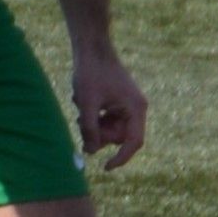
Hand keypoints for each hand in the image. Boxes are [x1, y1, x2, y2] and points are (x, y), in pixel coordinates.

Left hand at [73, 44, 146, 169]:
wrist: (91, 48)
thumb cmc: (91, 73)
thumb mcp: (87, 104)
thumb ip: (90, 129)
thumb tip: (91, 152)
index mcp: (136, 109)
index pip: (134, 142)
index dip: (121, 158)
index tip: (105, 167)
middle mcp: (135, 108)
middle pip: (119, 136)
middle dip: (100, 135)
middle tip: (82, 124)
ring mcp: (126, 105)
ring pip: (110, 129)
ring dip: (93, 125)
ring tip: (81, 109)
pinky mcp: (116, 102)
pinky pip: (106, 119)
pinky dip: (93, 116)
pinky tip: (83, 101)